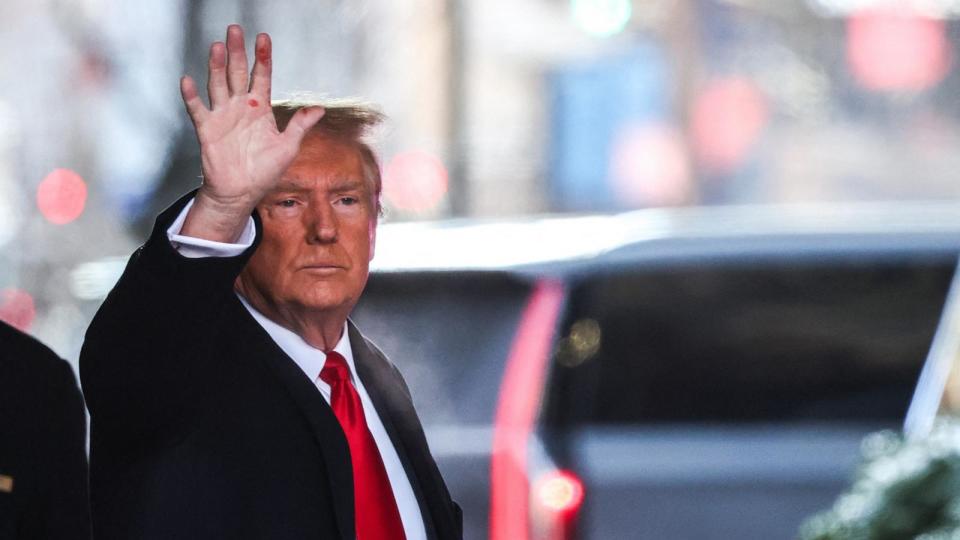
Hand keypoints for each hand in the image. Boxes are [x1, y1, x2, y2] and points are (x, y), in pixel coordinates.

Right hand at [178, 25, 324, 241]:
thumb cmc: (265, 171)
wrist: (241, 192)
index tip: (264, 38)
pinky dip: (192, 96)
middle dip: (237, 52)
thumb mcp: (288, 146)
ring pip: (218, 85)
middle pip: (237, 73)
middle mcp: (240, 107)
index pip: (261, 76)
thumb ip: (301, 125)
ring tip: (217, 47)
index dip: (263, 58)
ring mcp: (223, 116)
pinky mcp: (208, 129)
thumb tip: (320, 109)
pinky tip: (188, 81)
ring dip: (216, 66)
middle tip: (235, 30)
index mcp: (260, 108)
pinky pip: (198, 110)